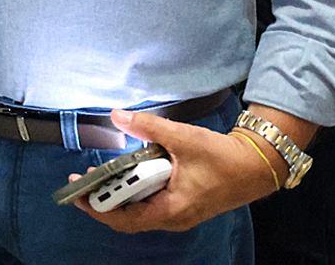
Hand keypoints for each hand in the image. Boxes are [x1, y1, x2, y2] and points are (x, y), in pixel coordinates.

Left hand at [71, 110, 278, 232]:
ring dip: (117, 193)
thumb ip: (147, 127)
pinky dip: (133, 190)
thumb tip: (118, 116)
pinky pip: (149, 203)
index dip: (98, 207)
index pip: (125, 218)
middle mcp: (172, 217)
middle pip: (127, 217)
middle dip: (103, 199)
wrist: (257, 166)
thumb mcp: (183, 138)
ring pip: (138, 210)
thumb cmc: (224, 158)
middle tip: (83, 179)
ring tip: (100, 174)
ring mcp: (177, 212)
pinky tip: (125, 173)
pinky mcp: (181, 204)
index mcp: (172, 210)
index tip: (78, 193)